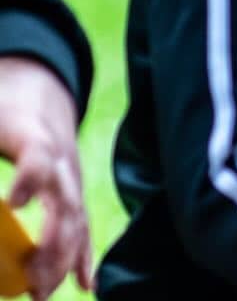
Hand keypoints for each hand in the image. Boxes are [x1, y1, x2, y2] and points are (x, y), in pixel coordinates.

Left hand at [0, 56, 90, 298]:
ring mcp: (73, 183)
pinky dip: (84, 259)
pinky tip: (85, 286)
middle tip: (31, 274)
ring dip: (63, 261)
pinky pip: (85, 230)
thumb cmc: (6, 114)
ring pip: (78, 223)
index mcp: (37, 137)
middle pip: (67, 204)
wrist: (40, 99)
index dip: (30, 179)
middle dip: (53, 242)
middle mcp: (63, 163)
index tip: (15, 202)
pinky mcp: (76, 197)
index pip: (39, 158)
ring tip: (40, 292)